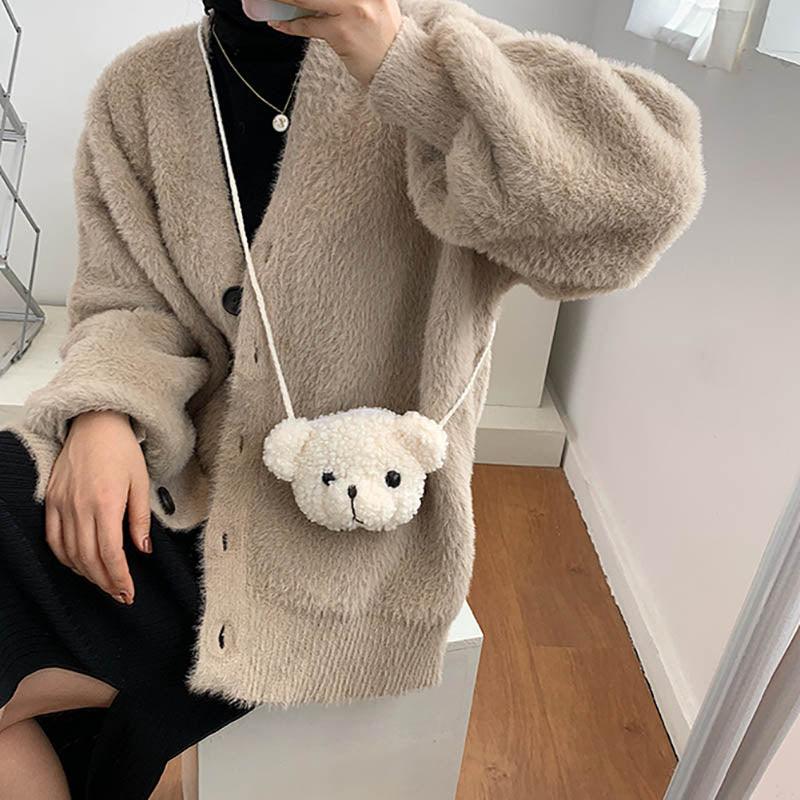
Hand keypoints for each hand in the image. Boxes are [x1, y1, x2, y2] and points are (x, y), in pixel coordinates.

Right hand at [44, 409, 151, 604]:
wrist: (95, 424)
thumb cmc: (121, 449)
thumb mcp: (141, 482)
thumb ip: (140, 519)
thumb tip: (143, 550)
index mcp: (106, 503)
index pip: (110, 553)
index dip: (119, 577)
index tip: (129, 592)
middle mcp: (80, 507)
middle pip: (89, 558)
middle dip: (106, 582)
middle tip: (119, 594)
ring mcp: (62, 505)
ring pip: (70, 553)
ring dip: (87, 573)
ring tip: (104, 583)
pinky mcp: (52, 501)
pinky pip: (53, 538)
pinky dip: (65, 557)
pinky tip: (79, 564)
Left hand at [265, 0, 401, 86]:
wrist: (397, 67)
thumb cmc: (383, 37)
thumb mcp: (374, 3)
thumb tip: (308, 3)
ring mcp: (353, 10)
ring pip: (307, 0)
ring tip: (271, 0)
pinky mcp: (342, 32)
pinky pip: (308, 25)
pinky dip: (290, 25)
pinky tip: (280, 23)